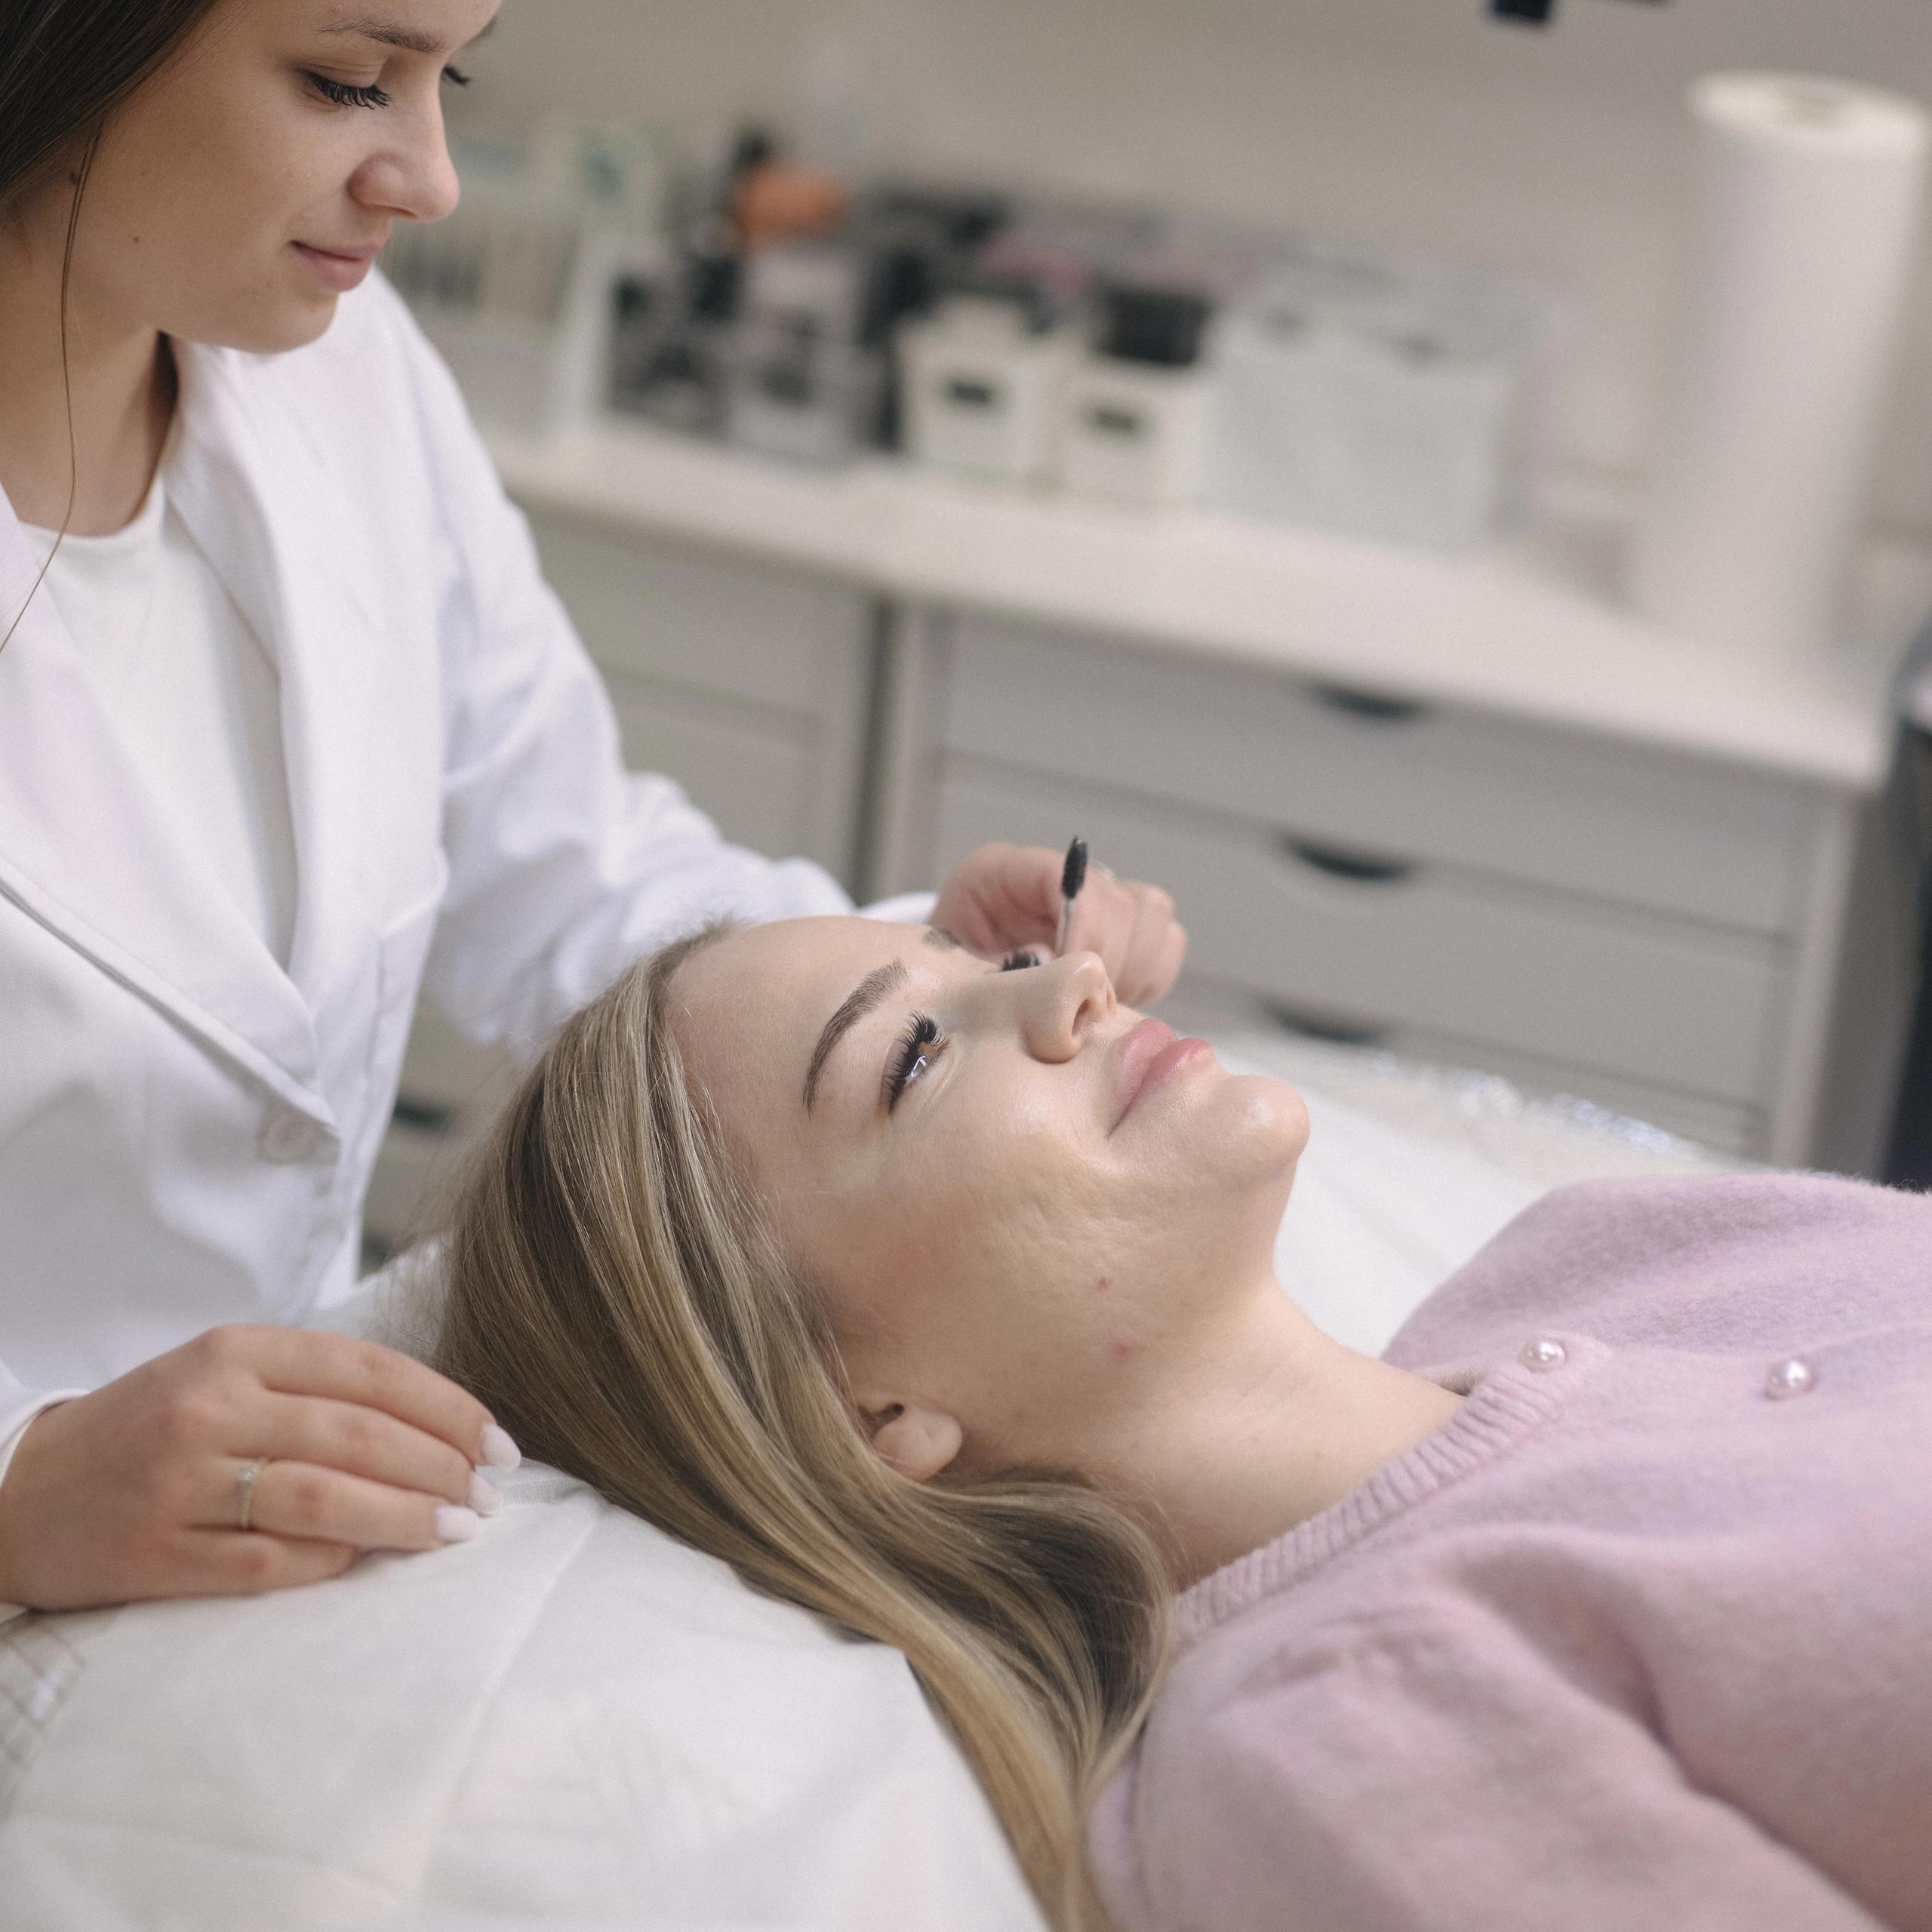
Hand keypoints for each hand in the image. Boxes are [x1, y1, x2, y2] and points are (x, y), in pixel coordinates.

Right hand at [0, 1326, 515, 1613]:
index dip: (449, 1409)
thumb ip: (320, 1392)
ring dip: (404, 1519)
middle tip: (488, 1497)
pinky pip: (268, 1564)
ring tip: (455, 1531)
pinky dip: (330, 1565)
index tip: (498, 1444)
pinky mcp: (155, 1554)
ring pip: (324, 1497)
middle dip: (441, 1468)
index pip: (372, 1371)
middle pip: (359, 1435)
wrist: (20, 1488)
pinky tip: (366, 1564)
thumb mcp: (228, 1376)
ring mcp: (180, 1481)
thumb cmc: (154, 1428)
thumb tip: (440, 1436)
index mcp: (237, 1350)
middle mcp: (210, 1406)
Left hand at [930, 842, 1186, 1006]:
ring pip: (1154, 914)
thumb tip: (1051, 977)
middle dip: (1113, 962)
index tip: (1074, 985)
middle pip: (1125, 900)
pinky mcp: (1125, 929)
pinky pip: (1166, 944)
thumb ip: (995, 971)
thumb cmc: (949, 982)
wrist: (955, 992)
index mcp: (1005, 872)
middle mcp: (1060, 876)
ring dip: (1136, 970)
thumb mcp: (954, 973)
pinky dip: (1149, 978)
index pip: (1070, 878)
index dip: (1083, 932)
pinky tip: (1114, 1000)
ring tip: (1099, 1005)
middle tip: (1088, 1006)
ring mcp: (1099, 897)